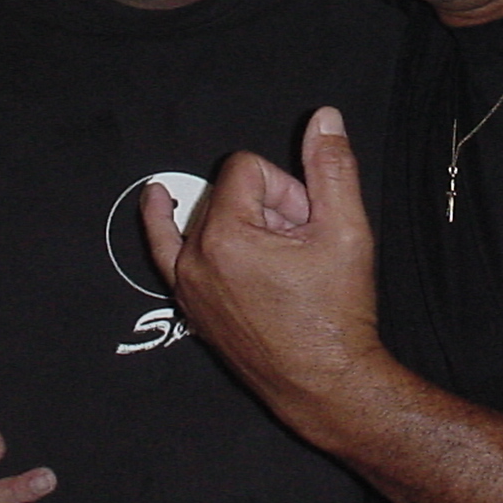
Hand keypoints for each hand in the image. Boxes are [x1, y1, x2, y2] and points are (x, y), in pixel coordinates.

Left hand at [140, 109, 385, 430]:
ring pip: (210, 217)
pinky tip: (156, 199)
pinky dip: (161, 223)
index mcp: (226, 236)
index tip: (307, 224)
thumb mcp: (346, 232)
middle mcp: (195, 259)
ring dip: (244, 224)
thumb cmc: (337, 314)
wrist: (326, 384)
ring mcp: (187, 285)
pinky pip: (167, 251)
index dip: (285, 187)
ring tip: (278, 257)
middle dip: (268, 207)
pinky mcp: (189, 305)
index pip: (247, 168)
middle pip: (229, 192)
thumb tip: (324, 118)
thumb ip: (332, 168)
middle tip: (300, 248)